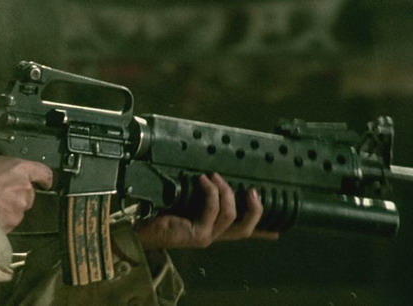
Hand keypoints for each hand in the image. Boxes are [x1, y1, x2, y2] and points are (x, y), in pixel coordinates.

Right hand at [0, 156, 53, 231]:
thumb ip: (3, 167)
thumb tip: (4, 170)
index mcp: (19, 169)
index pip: (43, 172)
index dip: (44, 178)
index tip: (44, 182)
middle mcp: (24, 188)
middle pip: (29, 193)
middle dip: (18, 195)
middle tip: (0, 194)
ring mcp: (20, 207)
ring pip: (20, 208)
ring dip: (10, 207)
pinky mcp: (13, 222)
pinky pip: (11, 220)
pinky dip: (3, 219)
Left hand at [135, 173, 278, 250]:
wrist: (137, 230)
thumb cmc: (156, 215)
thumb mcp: (183, 206)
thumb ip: (198, 200)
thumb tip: (206, 179)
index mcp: (211, 231)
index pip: (241, 234)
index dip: (261, 232)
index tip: (277, 233)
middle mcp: (211, 237)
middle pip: (246, 229)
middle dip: (255, 209)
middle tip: (253, 191)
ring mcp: (205, 237)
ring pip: (231, 215)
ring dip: (225, 192)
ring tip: (214, 176)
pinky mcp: (197, 234)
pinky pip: (212, 209)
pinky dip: (210, 192)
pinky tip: (202, 180)